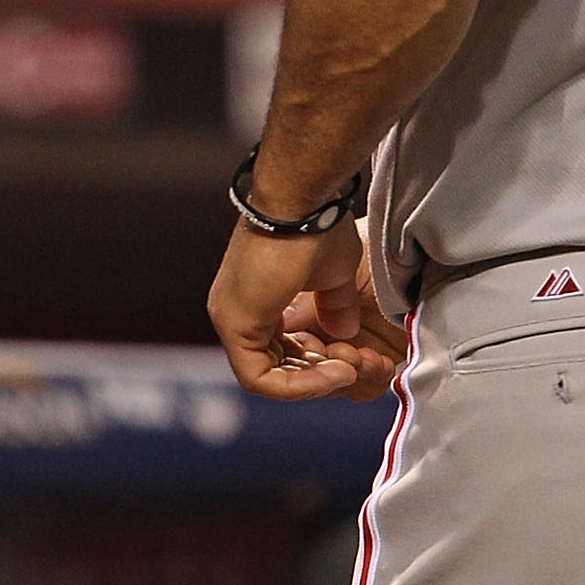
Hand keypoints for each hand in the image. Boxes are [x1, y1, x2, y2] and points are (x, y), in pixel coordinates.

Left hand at [208, 219, 406, 401]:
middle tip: (354, 363)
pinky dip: (300, 384)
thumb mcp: (333, 275)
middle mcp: (234, 310)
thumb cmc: (316, 225)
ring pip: (268, 378)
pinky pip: (262, 379)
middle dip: (319, 374)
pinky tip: (336, 370)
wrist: (302, 200)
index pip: (280, 349)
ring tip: (349, 367)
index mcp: (253, 297)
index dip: (317, 361)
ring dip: (314, 382)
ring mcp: (230, 318)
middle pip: (275, 367)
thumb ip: (334, 307)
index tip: (352, 352)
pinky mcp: (235, 325)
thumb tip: (344, 335)